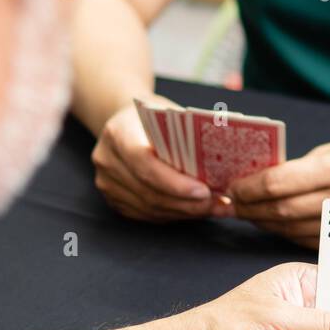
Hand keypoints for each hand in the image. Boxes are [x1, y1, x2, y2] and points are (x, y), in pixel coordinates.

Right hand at [91, 102, 230, 222]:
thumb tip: (222, 159)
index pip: (145, 164)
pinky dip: (174, 214)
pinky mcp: (114, 199)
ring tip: (214, 208)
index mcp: (118, 134)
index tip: (204, 191)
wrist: (124, 122)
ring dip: (185, 212)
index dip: (175, 183)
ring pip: (150, 208)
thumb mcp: (169, 114)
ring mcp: (107, 183)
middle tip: (218, 203)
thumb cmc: (153, 116)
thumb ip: (187, 136)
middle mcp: (107, 161)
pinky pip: (147, 215)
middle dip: (187, 203)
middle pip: (149, 192)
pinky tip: (196, 210)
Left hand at [229, 136, 329, 247]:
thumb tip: (262, 180)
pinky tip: (275, 224)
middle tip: (232, 204)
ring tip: (249, 214)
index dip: (248, 187)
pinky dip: (286, 232)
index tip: (232, 187)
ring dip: (265, 223)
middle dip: (251, 208)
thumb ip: (303, 168)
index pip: (277, 183)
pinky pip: (309, 240)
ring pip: (291, 229)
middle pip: (281, 211)